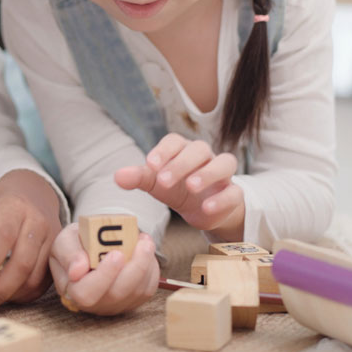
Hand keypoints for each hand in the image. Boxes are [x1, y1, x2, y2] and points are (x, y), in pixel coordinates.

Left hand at [0, 169, 61, 312]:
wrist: (32, 190)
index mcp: (12, 208)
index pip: (3, 238)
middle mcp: (37, 222)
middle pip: (22, 264)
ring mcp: (52, 238)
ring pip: (34, 278)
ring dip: (11, 296)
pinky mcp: (57, 253)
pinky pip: (42, 282)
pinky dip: (24, 295)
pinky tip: (8, 294)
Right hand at [49, 222, 158, 314]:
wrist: (89, 248)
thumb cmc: (76, 245)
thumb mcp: (65, 241)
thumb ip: (69, 254)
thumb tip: (77, 270)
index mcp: (72, 290)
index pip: (86, 294)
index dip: (104, 276)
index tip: (116, 254)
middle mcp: (94, 303)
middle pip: (116, 295)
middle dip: (135, 268)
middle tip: (143, 244)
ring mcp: (114, 304)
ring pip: (136, 292)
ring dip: (146, 264)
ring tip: (145, 240)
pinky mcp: (132, 301)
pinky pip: (147, 289)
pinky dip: (151, 269)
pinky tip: (145, 251)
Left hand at [114, 133, 244, 241]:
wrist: (204, 210)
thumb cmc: (177, 189)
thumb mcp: (157, 184)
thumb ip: (139, 178)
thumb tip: (117, 177)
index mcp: (183, 150)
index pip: (175, 141)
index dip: (163, 150)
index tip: (150, 164)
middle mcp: (205, 157)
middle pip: (199, 149)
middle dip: (181, 163)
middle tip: (164, 181)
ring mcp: (223, 175)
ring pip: (224, 163)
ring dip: (208, 173)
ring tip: (191, 186)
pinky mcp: (234, 194)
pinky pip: (234, 192)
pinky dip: (222, 199)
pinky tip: (206, 208)